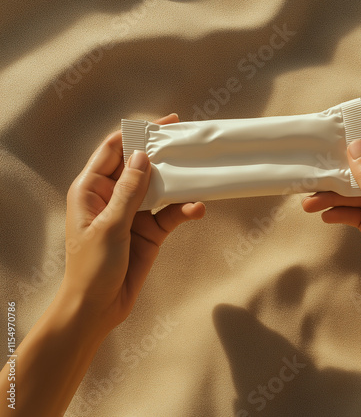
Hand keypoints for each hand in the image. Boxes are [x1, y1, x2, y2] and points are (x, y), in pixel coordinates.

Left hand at [62, 113, 205, 334]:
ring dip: (177, 180)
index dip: (136, 133)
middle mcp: (113, 195)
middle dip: (162, 152)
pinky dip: (184, 208)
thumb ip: (128, 191)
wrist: (98, 308)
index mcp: (92, 188)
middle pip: (140, 164)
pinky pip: (170, 213)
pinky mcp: (150, 230)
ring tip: (197, 171)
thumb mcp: (109, 226)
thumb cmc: (91, 267)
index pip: (114, 150)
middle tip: (188, 140)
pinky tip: (197, 208)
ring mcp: (133, 212)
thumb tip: (142, 155)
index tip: (163, 123)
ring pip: (159, 186)